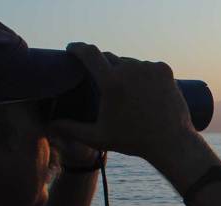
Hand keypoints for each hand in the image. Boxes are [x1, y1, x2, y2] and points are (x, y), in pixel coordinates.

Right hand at [48, 43, 194, 163]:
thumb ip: (70, 129)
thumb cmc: (133, 141)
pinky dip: (143, 73)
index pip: (89, 53)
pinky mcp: (164, 69)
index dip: (78, 48)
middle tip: (101, 80)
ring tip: (125, 90)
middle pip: (109, 59)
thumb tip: (48, 126)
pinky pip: (147, 66)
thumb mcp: (98, 137)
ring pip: (130, 63)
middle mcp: (130, 69)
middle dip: (102, 66)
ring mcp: (149, 67)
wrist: (171, 142)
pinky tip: (142, 86)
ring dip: (124, 71)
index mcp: (111, 82)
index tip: (72, 48)